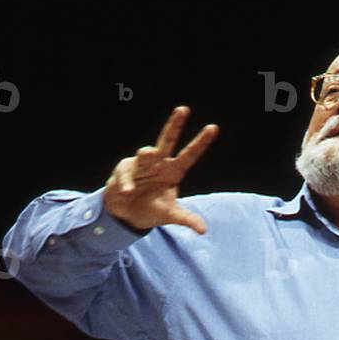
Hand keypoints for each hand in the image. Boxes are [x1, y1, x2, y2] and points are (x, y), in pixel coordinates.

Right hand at [103, 107, 218, 233]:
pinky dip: (127, 182)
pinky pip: (127, 173)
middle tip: (183, 109)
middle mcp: (159, 163)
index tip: (213, 127)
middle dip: (175, 125)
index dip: (201, 142)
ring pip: (145, 153)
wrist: (126, 214)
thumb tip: (204, 230)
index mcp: (173, 171)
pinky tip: (128, 192)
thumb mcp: (169, 215)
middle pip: (168, 140)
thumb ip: (185, 219)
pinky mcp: (125, 169)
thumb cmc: (151, 209)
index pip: (190, 155)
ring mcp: (141, 164)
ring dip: (147, 153)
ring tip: (148, 154)